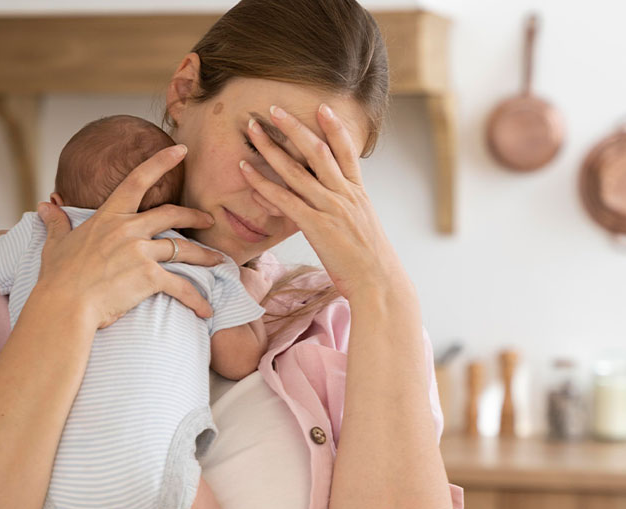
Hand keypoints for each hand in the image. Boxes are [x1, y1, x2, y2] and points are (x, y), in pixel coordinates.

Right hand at [34, 145, 224, 329]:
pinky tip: (206, 309)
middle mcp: (128, 229)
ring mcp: (140, 252)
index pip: (137, 180)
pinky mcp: (149, 276)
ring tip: (218, 261)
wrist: (63, 305)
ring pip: (184, 249)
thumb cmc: (58, 278)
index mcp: (109, 217)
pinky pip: (182, 286)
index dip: (161, 161)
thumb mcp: (55, 244)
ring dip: (205, 256)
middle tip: (210, 219)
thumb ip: (56, 223)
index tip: (182, 149)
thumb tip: (44, 206)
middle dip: (195, 216)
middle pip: (172, 215)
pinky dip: (197, 299)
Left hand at [237, 104, 413, 302]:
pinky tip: (246, 170)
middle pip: (317, 151)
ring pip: (297, 170)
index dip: (334, 127)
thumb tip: (334, 202)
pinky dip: (263, 182)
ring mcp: (331, 209)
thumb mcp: (363, 227)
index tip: (321, 107)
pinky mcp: (316, 226)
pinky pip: (285, 199)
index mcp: (358, 194)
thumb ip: (347, 209)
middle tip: (273, 109)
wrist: (379, 283)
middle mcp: (345, 195)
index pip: (347, 151)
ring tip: (253, 128)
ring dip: (271, 147)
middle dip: (294, 127)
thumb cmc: (370, 261)